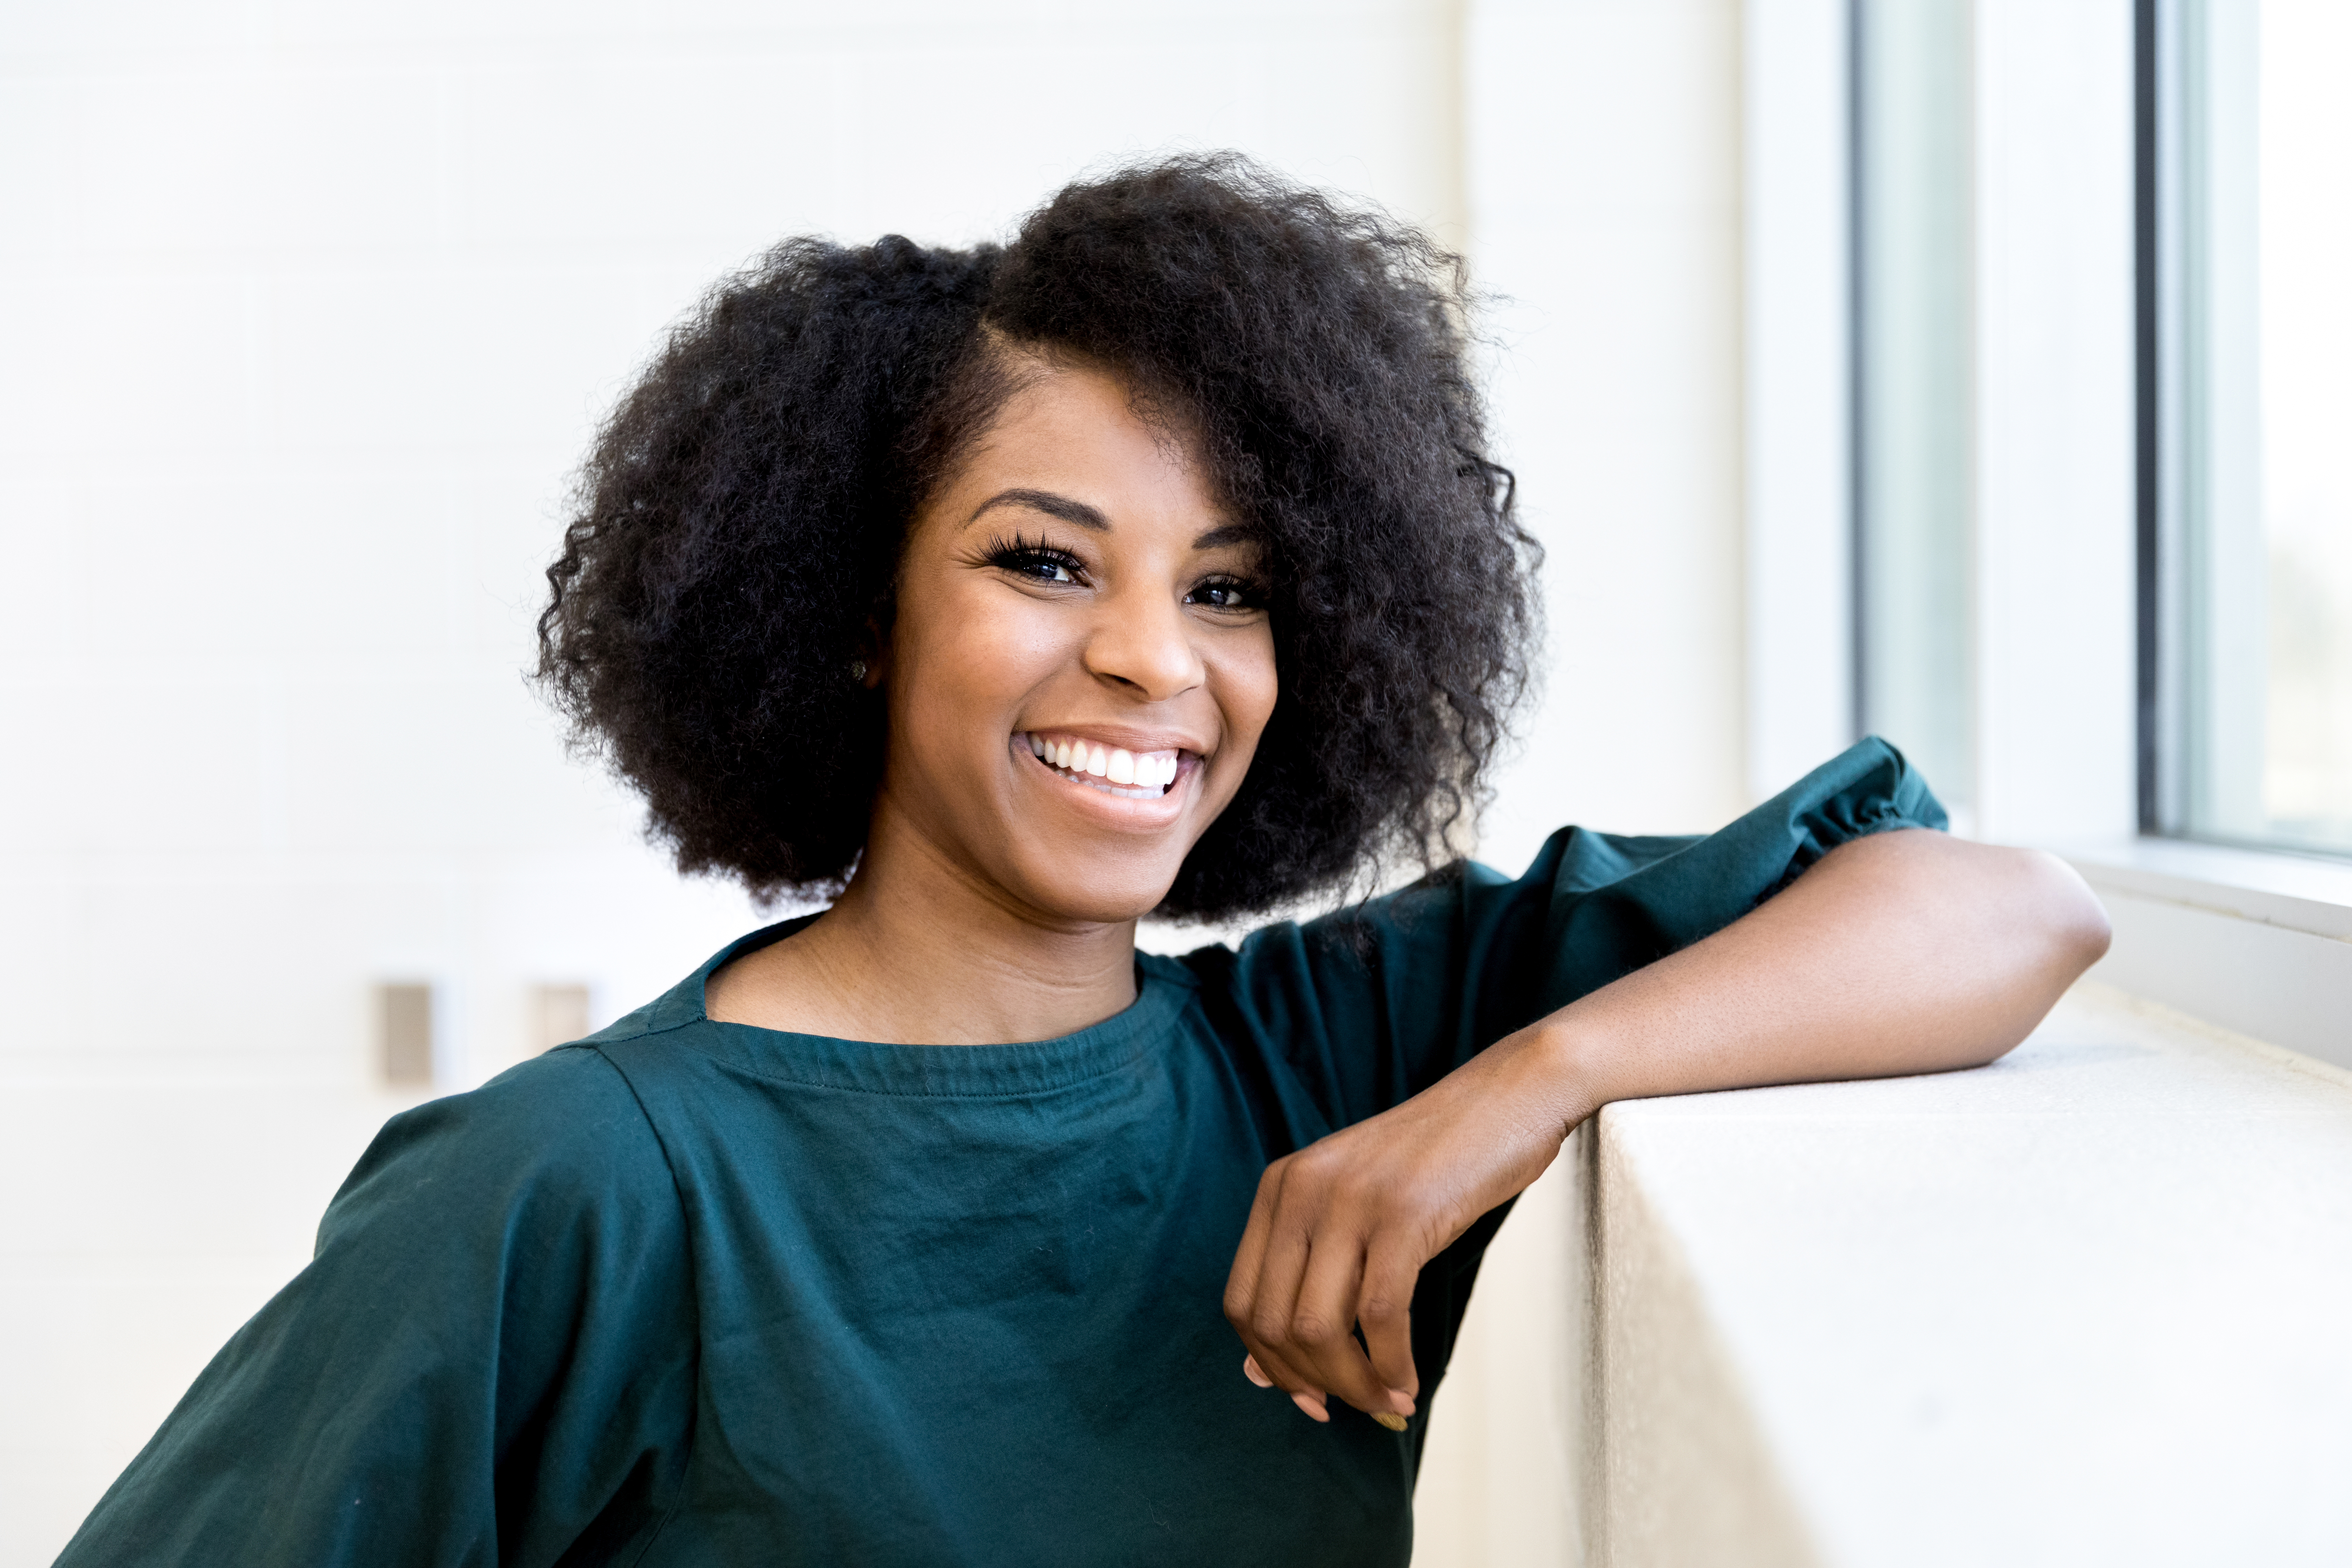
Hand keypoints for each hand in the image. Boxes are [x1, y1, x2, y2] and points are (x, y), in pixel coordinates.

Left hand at [1221, 1025, 1583, 1425]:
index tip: (1311, 1399)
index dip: (1270, 1365)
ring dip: (1354, 1383)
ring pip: (1319, 1328)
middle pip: (1273, 1323)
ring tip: (1389, 1400)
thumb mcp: (1353, 1205)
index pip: (1240, 1302)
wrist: (1507, 1097)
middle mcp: (1301, 1190)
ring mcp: (1350, 1199)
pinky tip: (1408, 1379)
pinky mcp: (1402, 1213)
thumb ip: (1306, 1274)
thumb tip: (1258, 1372)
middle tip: (1356, 1406)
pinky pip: (1380, 1315)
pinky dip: (1391, 1364)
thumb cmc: (1436, 1162)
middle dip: (1312, 1383)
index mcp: (1280, 1187)